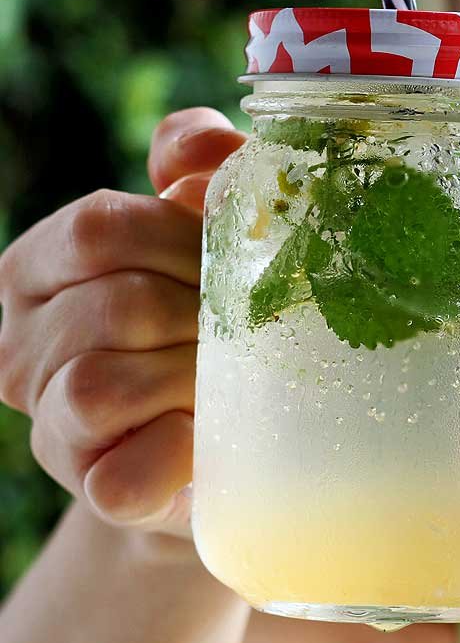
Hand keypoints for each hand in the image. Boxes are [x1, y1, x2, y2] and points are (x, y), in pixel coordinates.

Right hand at [0, 108, 244, 537]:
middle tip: (253, 328)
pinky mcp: (94, 488)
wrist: (234, 437)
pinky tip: (208, 438)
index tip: (232, 261)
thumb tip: (197, 154)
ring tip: (233, 378)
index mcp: (41, 267)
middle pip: (114, 307)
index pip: (99, 229)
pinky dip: (177, 454)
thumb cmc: (217, 315)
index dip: (181, 239)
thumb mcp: (211, 227)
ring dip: (192, 378)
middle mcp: (24, 344)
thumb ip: (203, 165)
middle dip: (204, 315)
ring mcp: (52, 422)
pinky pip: (123, 474)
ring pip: (102, 385)